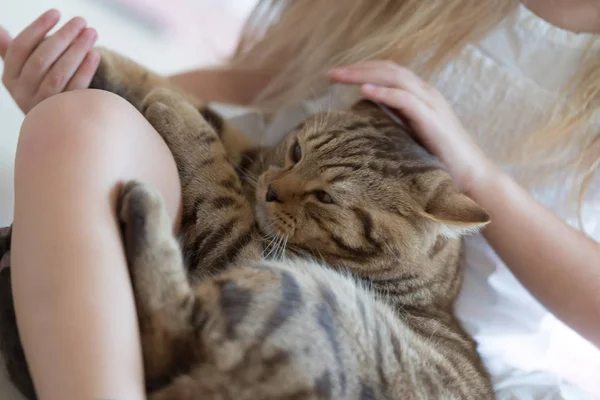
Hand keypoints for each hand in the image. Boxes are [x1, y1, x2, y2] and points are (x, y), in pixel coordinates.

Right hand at [0, 9, 99, 113]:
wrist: (57, 126)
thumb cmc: (40, 88)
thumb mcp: (21, 73)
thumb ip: (10, 50)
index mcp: (10, 78)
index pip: (20, 48)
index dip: (37, 28)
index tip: (56, 12)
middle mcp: (23, 92)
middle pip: (41, 60)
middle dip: (62, 37)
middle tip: (81, 20)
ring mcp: (44, 105)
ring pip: (59, 74)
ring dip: (77, 50)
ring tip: (92, 33)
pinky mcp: (64, 113)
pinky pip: (75, 89)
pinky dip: (85, 70)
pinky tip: (95, 54)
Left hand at [328, 61, 494, 193]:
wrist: (470, 175)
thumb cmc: (438, 159)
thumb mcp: (409, 136)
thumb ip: (392, 122)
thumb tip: (364, 119)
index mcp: (419, 95)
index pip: (388, 72)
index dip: (362, 69)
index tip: (337, 75)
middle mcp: (425, 93)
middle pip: (388, 69)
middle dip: (357, 68)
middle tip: (330, 73)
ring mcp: (430, 103)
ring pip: (394, 77)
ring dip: (364, 74)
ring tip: (340, 76)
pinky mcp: (431, 118)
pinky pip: (404, 99)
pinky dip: (383, 91)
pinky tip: (364, 90)